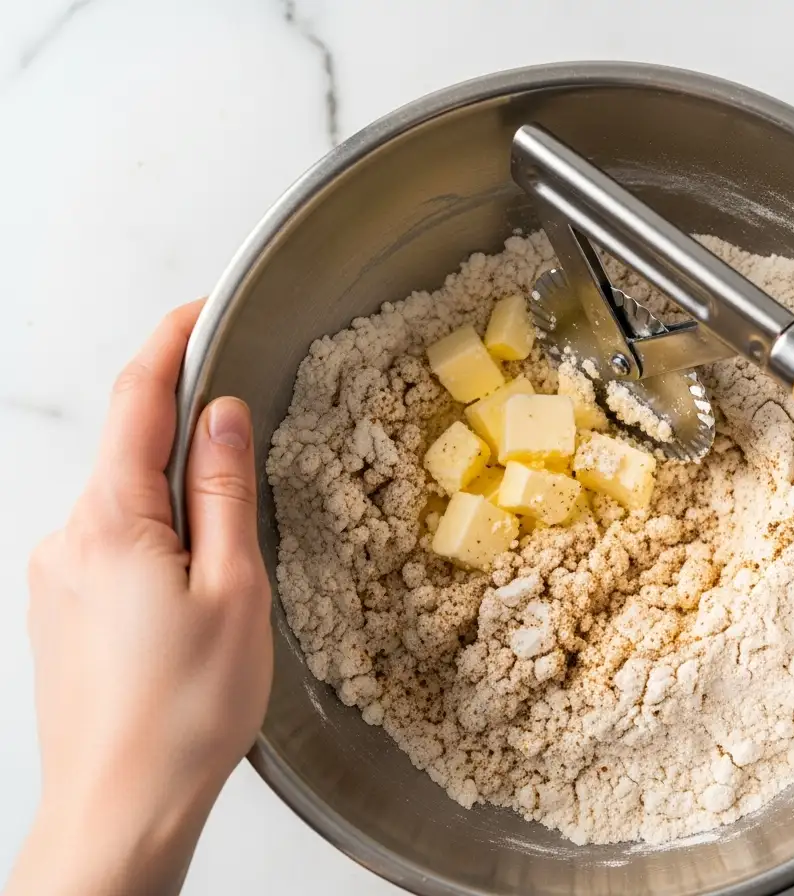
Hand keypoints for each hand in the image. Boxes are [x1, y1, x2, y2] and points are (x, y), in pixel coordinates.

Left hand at [8, 302, 271, 895]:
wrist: (119, 809)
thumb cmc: (185, 711)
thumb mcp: (234, 590)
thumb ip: (225, 492)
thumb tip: (222, 414)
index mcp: (112, 521)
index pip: (138, 399)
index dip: (171, 342)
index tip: (204, 308)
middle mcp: (69, 537)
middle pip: (132, 449)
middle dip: (190, 433)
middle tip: (253, 454)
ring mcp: (57, 574)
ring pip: (127, 502)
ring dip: (179, 499)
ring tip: (231, 564)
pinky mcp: (61, 608)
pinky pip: (114, 543)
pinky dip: (158, 538)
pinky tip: (194, 593)